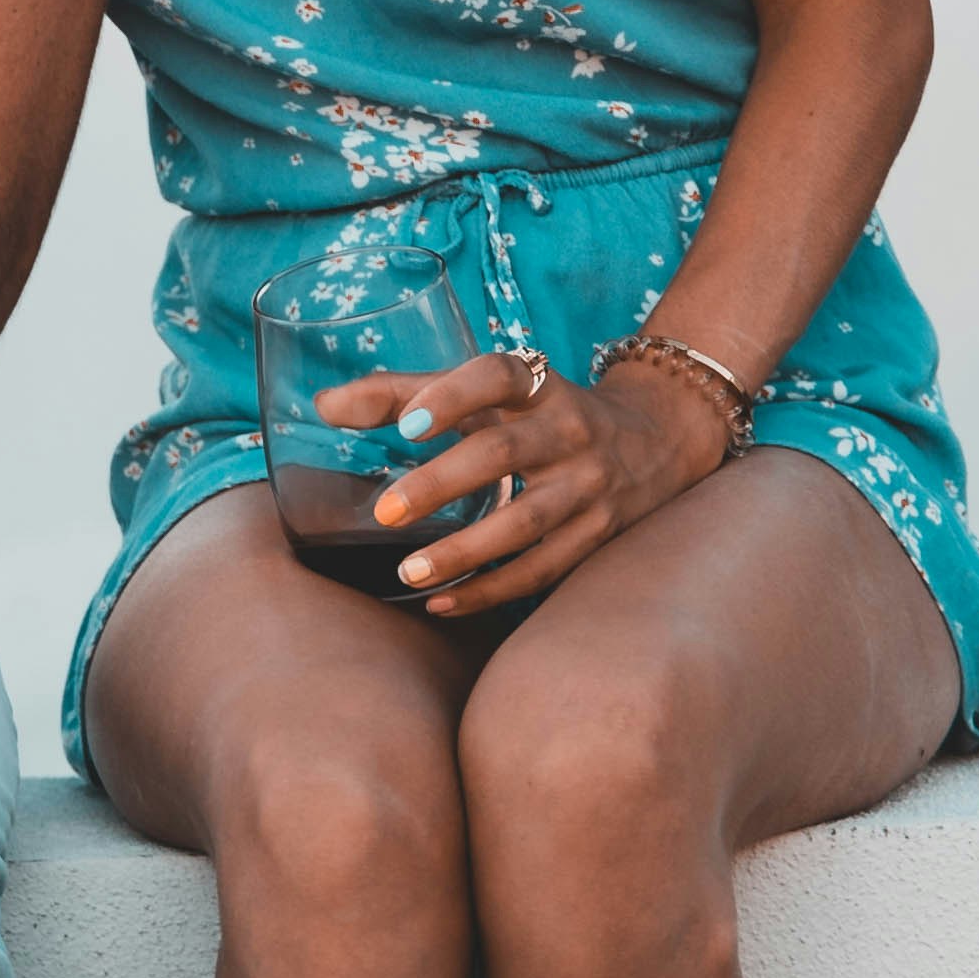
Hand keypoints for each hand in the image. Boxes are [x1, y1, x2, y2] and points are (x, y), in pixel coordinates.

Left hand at [325, 345, 738, 626]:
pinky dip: (491, 591)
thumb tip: (323, 405)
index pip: (496, 375)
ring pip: (526, 523)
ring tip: (407, 571)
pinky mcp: (598, 537)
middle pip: (502, 453)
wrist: (656, 440)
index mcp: (536, 384)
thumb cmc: (539, 413)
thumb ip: (404, 393)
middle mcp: (568, 429)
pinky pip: (543, 571)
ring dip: (464, 551)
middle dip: (441, 484)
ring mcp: (588, 487)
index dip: (452, 394)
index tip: (409, 423)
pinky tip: (441, 602)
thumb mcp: (489, 393)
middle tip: (385, 512)